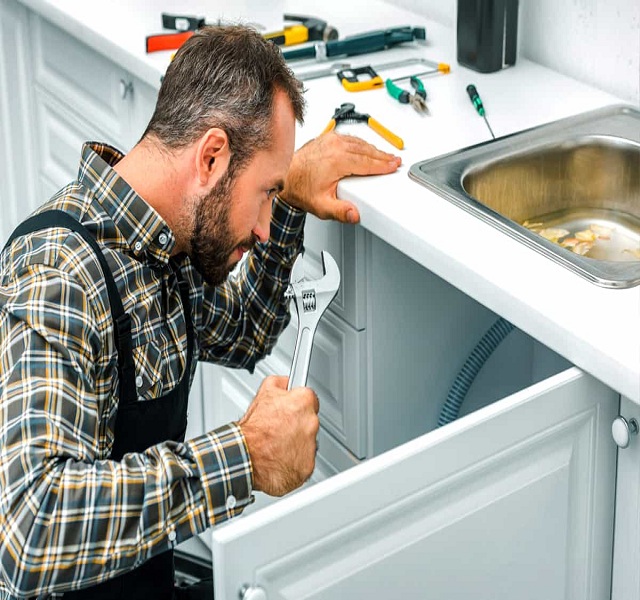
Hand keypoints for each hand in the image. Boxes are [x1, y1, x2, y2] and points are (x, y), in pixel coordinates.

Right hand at [238, 375, 319, 496]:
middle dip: (297, 422)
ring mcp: (311, 446)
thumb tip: (285, 381)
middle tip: (280, 427)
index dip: (297, 402)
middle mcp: (311, 423)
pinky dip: (295, 459)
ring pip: (308, 441)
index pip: (309, 397)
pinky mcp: (308, 465)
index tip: (291, 407)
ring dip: (297, 441)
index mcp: (303, 403)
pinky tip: (280, 456)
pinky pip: (305, 460)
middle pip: (309, 420)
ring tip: (277, 442)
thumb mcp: (262, 394)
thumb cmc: (253, 430)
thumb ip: (279, 382)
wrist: (246, 458)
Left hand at [280, 132, 401, 223]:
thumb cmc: (301, 189)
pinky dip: (361, 143)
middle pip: (366, 150)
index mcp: (337, 161)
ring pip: (359, 143)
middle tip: (394, 160)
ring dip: (374, 149)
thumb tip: (354, 215)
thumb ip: (340, 212)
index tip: (394, 165)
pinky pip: (350, 138)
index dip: (383, 165)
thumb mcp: (322, 206)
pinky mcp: (327, 137)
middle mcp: (334, 147)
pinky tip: (367, 148)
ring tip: (385, 155)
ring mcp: (331, 140)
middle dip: (382, 156)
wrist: (285, 176)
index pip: (367, 162)